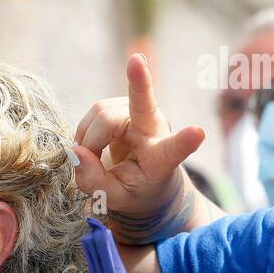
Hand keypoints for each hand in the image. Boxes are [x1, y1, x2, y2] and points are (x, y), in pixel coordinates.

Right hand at [73, 53, 205, 239]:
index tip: (198, 132)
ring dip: (88, 135)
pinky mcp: (126, 105)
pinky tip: (92, 146)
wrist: (146, 180)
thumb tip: (76, 152)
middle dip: (129, 93)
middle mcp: (156, 130)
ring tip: (91, 157)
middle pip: (139, 106)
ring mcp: (142, 114)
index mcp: (162, 160)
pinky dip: (86, 130)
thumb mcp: (114, 198)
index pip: (174, 150)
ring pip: (104, 111)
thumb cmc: (136, 191)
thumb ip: (94, 181)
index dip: (184, 141)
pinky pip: (97, 110)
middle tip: (128, 74)